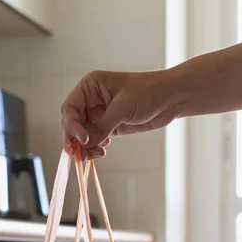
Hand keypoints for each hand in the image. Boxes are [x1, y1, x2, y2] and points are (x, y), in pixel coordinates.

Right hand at [61, 70, 177, 158]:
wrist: (171, 98)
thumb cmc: (149, 92)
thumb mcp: (123, 107)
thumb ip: (102, 126)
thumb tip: (85, 144)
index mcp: (90, 87)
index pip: (70, 108)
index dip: (72, 125)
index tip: (83, 139)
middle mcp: (90, 100)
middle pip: (72, 123)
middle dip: (76, 139)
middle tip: (80, 155)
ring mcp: (99, 114)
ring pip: (82, 135)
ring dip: (85, 147)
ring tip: (96, 155)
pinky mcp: (108, 126)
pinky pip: (94, 140)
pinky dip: (94, 148)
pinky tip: (102, 151)